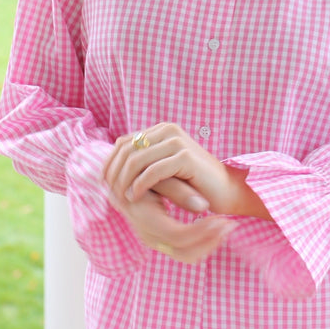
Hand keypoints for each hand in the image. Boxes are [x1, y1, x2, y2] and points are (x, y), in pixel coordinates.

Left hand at [105, 123, 234, 213]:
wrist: (226, 190)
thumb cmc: (193, 183)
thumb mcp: (162, 170)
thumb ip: (142, 164)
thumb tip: (109, 170)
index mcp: (161, 130)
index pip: (123, 142)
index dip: (109, 163)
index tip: (103, 184)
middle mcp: (168, 130)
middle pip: (126, 149)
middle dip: (114, 173)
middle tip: (109, 193)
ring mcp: (177, 141)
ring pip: (136, 160)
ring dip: (124, 181)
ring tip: (122, 198)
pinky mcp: (185, 156)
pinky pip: (153, 171)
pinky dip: (140, 185)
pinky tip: (135, 197)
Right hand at [108, 186, 235, 263]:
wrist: (124, 179)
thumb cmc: (142, 171)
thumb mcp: (159, 177)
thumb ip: (177, 189)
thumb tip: (203, 206)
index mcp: (144, 218)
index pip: (178, 236)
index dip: (203, 231)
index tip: (225, 218)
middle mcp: (146, 234)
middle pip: (184, 250)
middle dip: (210, 241)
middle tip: (231, 225)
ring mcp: (152, 240)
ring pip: (185, 255)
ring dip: (209, 244)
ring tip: (227, 227)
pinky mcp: (159, 240)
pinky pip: (184, 252)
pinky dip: (202, 244)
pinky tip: (215, 230)